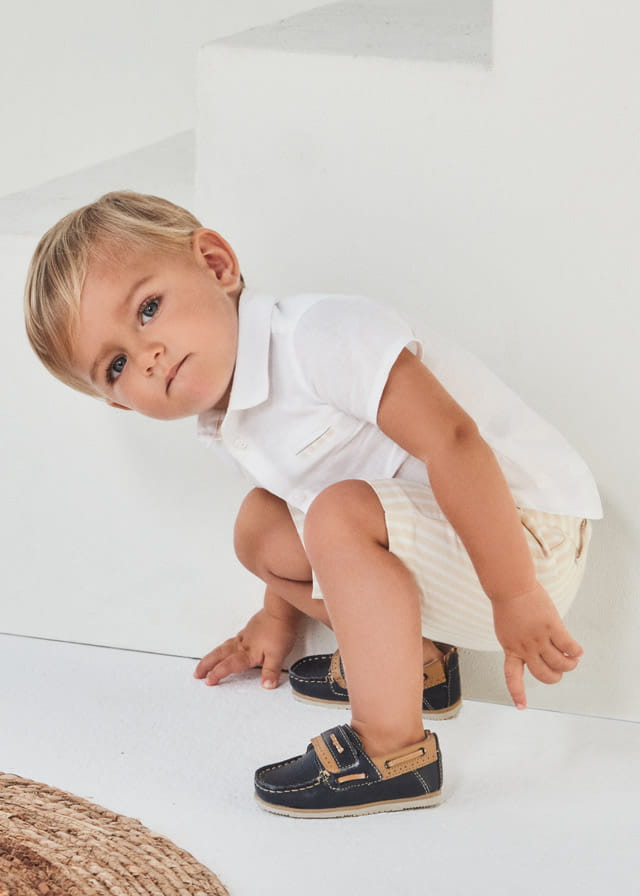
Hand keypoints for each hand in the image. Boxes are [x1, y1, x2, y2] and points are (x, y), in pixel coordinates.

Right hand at [193, 607, 298, 689]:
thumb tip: (266, 685)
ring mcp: (245, 636)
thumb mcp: (278, 654)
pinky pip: (232, 640)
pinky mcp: (249, 629)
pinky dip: (225, 646)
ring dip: (213, 655)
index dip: (217, 673)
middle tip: (197, 673)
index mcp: (247, 653)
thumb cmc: (279, 630)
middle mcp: (243, 645)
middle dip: (206, 665)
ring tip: (206, 662)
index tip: (207, 681)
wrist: (281, 611)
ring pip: (223, 647)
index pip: (228, 665)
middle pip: (219, 655)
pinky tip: (227, 646)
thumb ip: (270, 671)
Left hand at [491, 581, 582, 709]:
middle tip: (559, 670)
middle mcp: (524, 647)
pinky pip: (570, 647)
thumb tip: (536, 652)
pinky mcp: (552, 627)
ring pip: (560, 664)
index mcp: (511, 648)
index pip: (512, 677)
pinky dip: (576, 651)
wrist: (510, 586)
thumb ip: (519, 643)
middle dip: (555, 677)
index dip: (518, 693)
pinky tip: (577, 650)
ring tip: (572, 660)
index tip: (521, 707)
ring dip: (569, 665)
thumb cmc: (508, 603)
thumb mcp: (507, 629)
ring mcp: (538, 638)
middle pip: (544, 675)